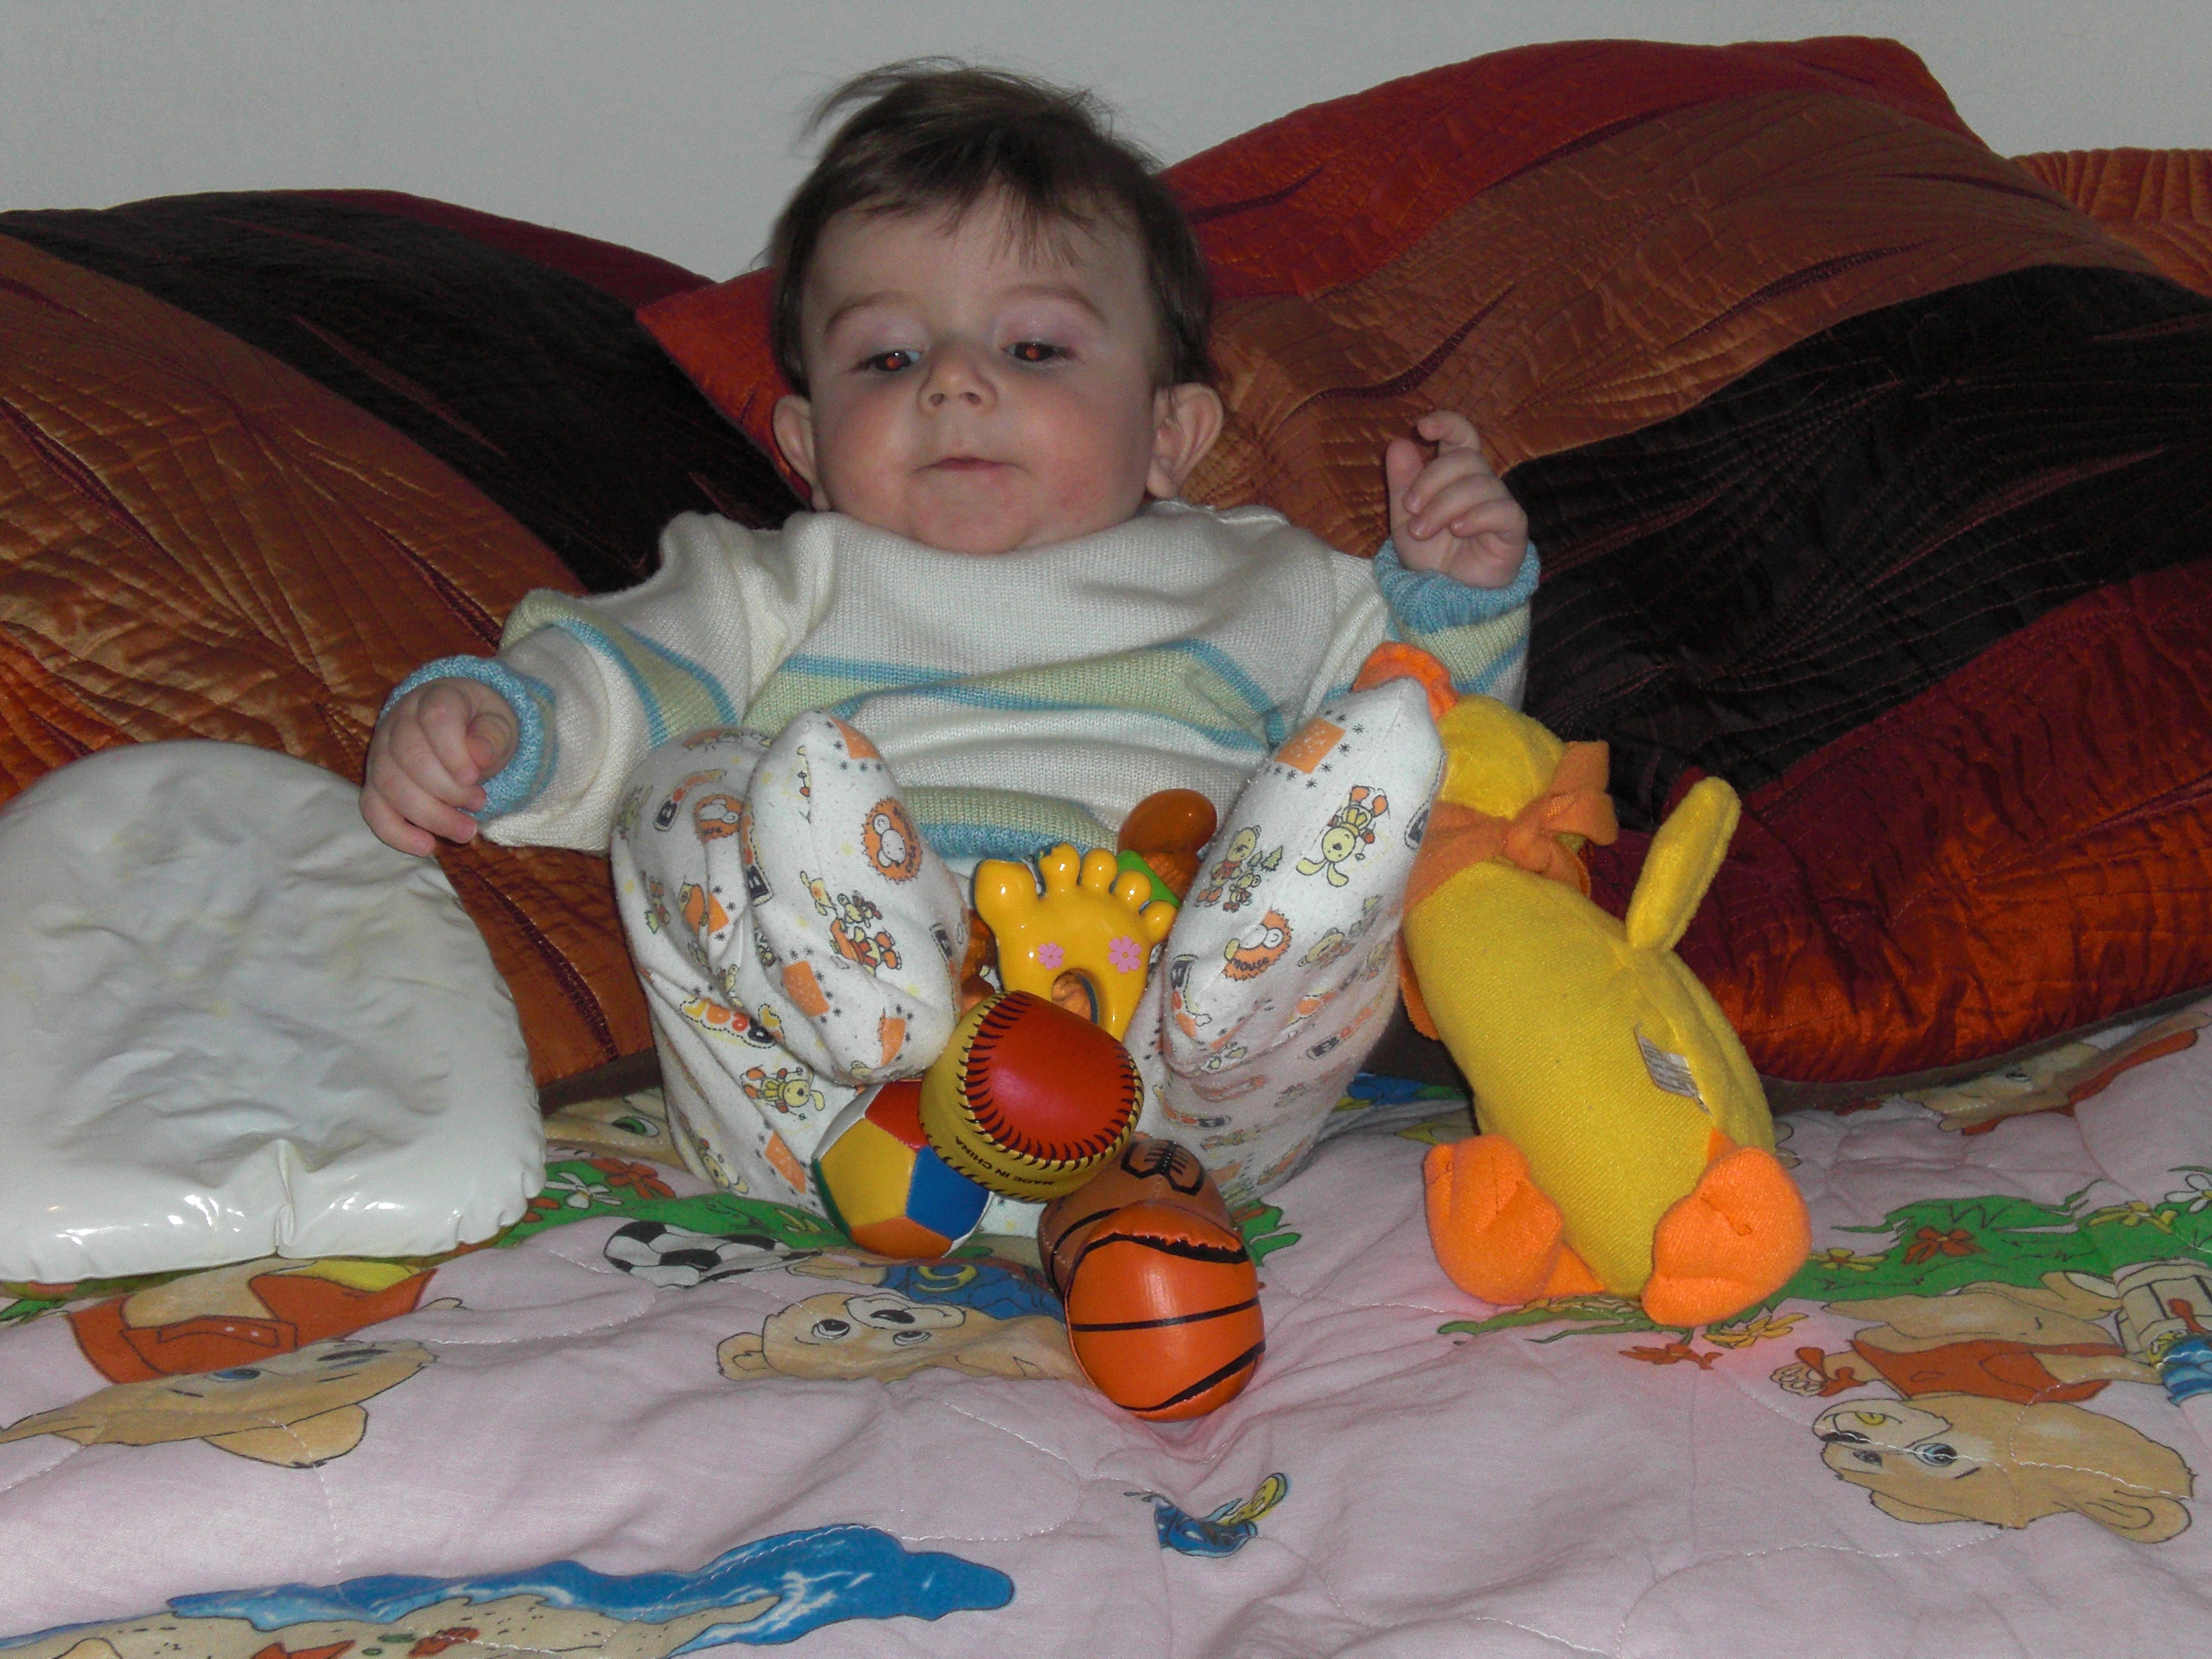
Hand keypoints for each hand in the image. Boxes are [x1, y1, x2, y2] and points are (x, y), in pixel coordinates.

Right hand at [360, 677, 517, 855]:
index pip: (435, 717)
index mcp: (436, 697)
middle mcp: (400, 721)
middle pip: (409, 756)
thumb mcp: (499, 723)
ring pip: (389, 784)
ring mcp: (381, 751)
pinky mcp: (375, 781)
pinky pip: (372, 808)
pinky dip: (396, 832)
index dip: (453, 750)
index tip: (475, 777)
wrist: (462, 725)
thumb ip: (492, 736)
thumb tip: (480, 755)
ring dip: (429, 815)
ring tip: (466, 831)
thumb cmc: (481, 724)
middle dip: (447, 790)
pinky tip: (426, 847)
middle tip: (480, 803)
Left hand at [1385, 411, 1528, 587]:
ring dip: (1444, 506)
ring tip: (1422, 531)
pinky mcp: (1514, 529)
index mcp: (1455, 474)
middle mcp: (1481, 483)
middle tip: (1411, 508)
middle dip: (1432, 480)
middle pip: (1466, 458)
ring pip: (1480, 484)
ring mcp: (1500, 504)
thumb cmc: (1429, 554)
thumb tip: (1398, 443)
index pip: (1462, 434)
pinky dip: (1476, 516)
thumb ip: (1401, 482)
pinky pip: (1502, 510)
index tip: (1423, 427)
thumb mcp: (1404, 518)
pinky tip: (1458, 530)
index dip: (1448, 423)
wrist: (1445, 594)